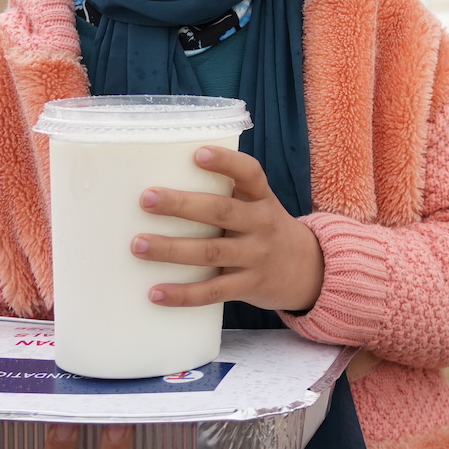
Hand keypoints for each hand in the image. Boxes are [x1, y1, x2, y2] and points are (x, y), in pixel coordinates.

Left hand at [136, 146, 324, 311]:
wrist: (309, 270)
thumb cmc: (266, 230)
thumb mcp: (258, 206)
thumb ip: (226, 197)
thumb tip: (163, 191)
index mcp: (262, 198)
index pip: (249, 173)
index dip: (225, 162)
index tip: (197, 154)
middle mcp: (261, 224)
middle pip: (221, 212)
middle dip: (181, 205)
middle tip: (147, 198)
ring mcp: (256, 257)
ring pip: (211, 252)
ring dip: (172, 249)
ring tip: (139, 244)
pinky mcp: (249, 286)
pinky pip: (213, 291)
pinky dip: (183, 294)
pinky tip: (156, 292)